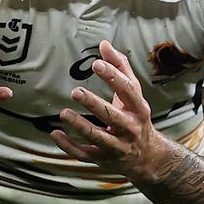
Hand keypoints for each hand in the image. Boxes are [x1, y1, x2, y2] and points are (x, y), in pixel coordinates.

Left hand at [51, 41, 161, 181]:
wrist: (148, 158)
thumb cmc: (136, 117)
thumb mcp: (133, 93)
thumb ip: (120, 67)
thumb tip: (104, 44)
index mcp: (139, 109)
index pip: (128, 91)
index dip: (113, 76)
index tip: (96, 63)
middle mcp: (130, 129)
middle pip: (112, 116)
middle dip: (94, 104)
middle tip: (75, 91)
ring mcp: (117, 147)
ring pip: (97, 138)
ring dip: (80, 126)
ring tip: (63, 113)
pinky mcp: (103, 160)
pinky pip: (85, 154)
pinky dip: (69, 146)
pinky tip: (55, 133)